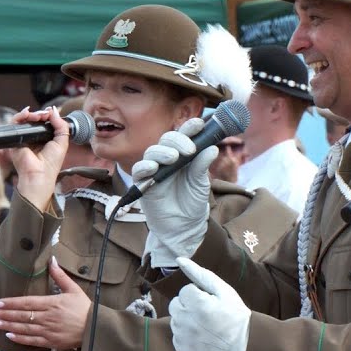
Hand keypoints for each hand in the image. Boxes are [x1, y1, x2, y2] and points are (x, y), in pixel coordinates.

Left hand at [0, 256, 90, 349]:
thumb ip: (60, 275)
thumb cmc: (85, 309)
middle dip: (3, 314)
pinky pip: (32, 340)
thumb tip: (52, 260)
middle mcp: (47, 317)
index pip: (26, 302)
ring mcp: (48, 330)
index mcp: (52, 303)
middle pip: (21, 315)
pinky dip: (19, 338)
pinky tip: (9, 335)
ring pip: (23, 328)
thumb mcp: (74, 289)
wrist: (96, 329)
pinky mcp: (51, 341)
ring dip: (7, 325)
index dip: (10, 303)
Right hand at [10, 106, 70, 211]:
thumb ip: (61, 125)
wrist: (38, 175)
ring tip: (38, 116)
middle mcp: (34, 138)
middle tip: (45, 115)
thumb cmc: (51, 163)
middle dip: (40, 114)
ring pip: (25, 119)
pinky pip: (15, 123)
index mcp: (45, 139)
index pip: (45, 122)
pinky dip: (20, 116)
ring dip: (31, 114)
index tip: (51, 113)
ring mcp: (24, 138)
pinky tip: (26, 114)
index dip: (47, 116)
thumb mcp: (62, 142)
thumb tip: (54, 110)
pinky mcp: (15, 139)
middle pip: (35, 119)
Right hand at [133, 118, 213, 267]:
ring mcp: (154, 170)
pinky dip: (144, 166)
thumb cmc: (193, 203)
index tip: (200, 123)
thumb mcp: (201, 183)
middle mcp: (167, 158)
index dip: (190, 127)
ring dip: (162, 152)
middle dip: (178, 140)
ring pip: (152, 151)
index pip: (184, 135)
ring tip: (174, 157)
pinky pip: (139, 170)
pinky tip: (153, 168)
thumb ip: (203, 165)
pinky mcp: (142, 183)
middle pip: (167, 140)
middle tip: (190, 149)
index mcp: (183, 155)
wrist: (184, 228)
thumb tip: (212, 147)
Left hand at [170, 257, 249, 350]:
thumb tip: (179, 260)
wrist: (243, 348)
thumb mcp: (224, 291)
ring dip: (186, 320)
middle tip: (206, 313)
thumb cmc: (235, 317)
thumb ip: (200, 274)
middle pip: (176, 304)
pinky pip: (177, 336)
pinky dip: (186, 336)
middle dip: (188, 306)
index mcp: (196, 302)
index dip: (199, 295)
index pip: (185, 290)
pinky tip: (201, 337)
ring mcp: (182, 336)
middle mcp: (185, 319)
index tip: (211, 303)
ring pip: (175, 320)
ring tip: (205, 326)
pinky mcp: (181, 349)